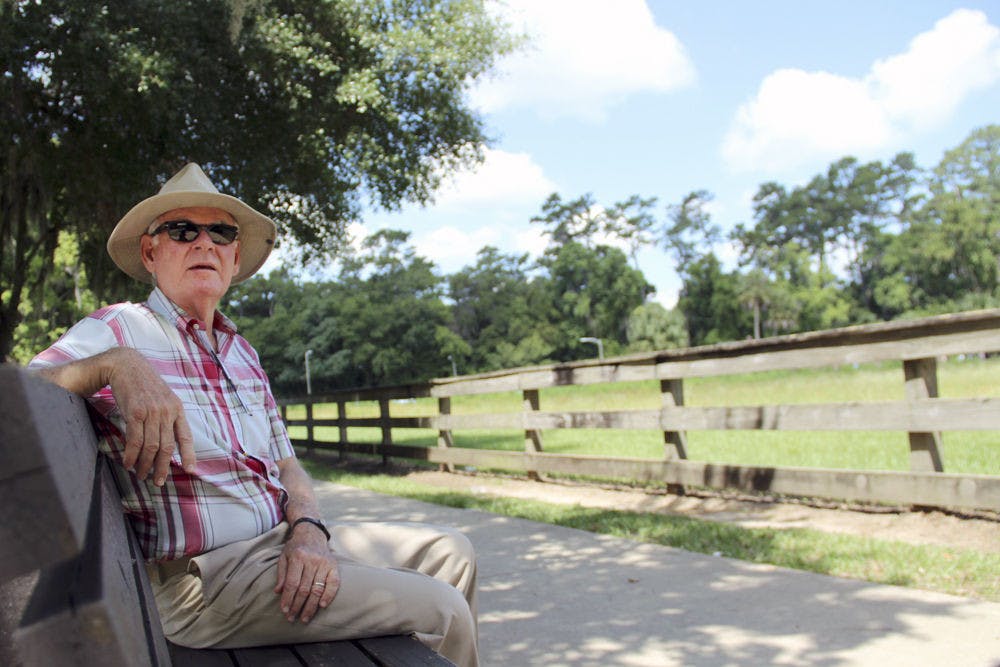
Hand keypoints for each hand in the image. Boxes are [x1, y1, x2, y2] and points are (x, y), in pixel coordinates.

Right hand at [107, 349, 195, 484]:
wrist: (126, 366)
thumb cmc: (144, 384)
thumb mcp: (163, 398)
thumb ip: (168, 416)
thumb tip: (169, 439)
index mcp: (177, 408)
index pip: (185, 436)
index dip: (189, 455)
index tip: (190, 470)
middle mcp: (167, 411)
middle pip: (167, 447)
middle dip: (162, 467)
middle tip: (158, 481)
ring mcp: (151, 412)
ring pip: (151, 447)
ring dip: (144, 465)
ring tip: (140, 475)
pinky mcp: (135, 412)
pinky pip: (135, 440)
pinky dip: (131, 455)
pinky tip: (128, 463)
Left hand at [275, 523, 339, 622]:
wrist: (312, 533)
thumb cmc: (295, 547)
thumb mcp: (283, 557)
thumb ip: (281, 574)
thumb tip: (278, 592)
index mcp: (297, 557)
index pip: (292, 583)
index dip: (288, 599)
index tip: (284, 611)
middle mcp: (312, 560)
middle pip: (304, 589)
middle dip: (297, 606)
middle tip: (292, 618)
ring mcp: (324, 563)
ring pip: (317, 589)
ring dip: (311, 606)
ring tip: (305, 618)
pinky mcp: (334, 565)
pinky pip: (333, 583)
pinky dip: (329, 595)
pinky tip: (322, 605)